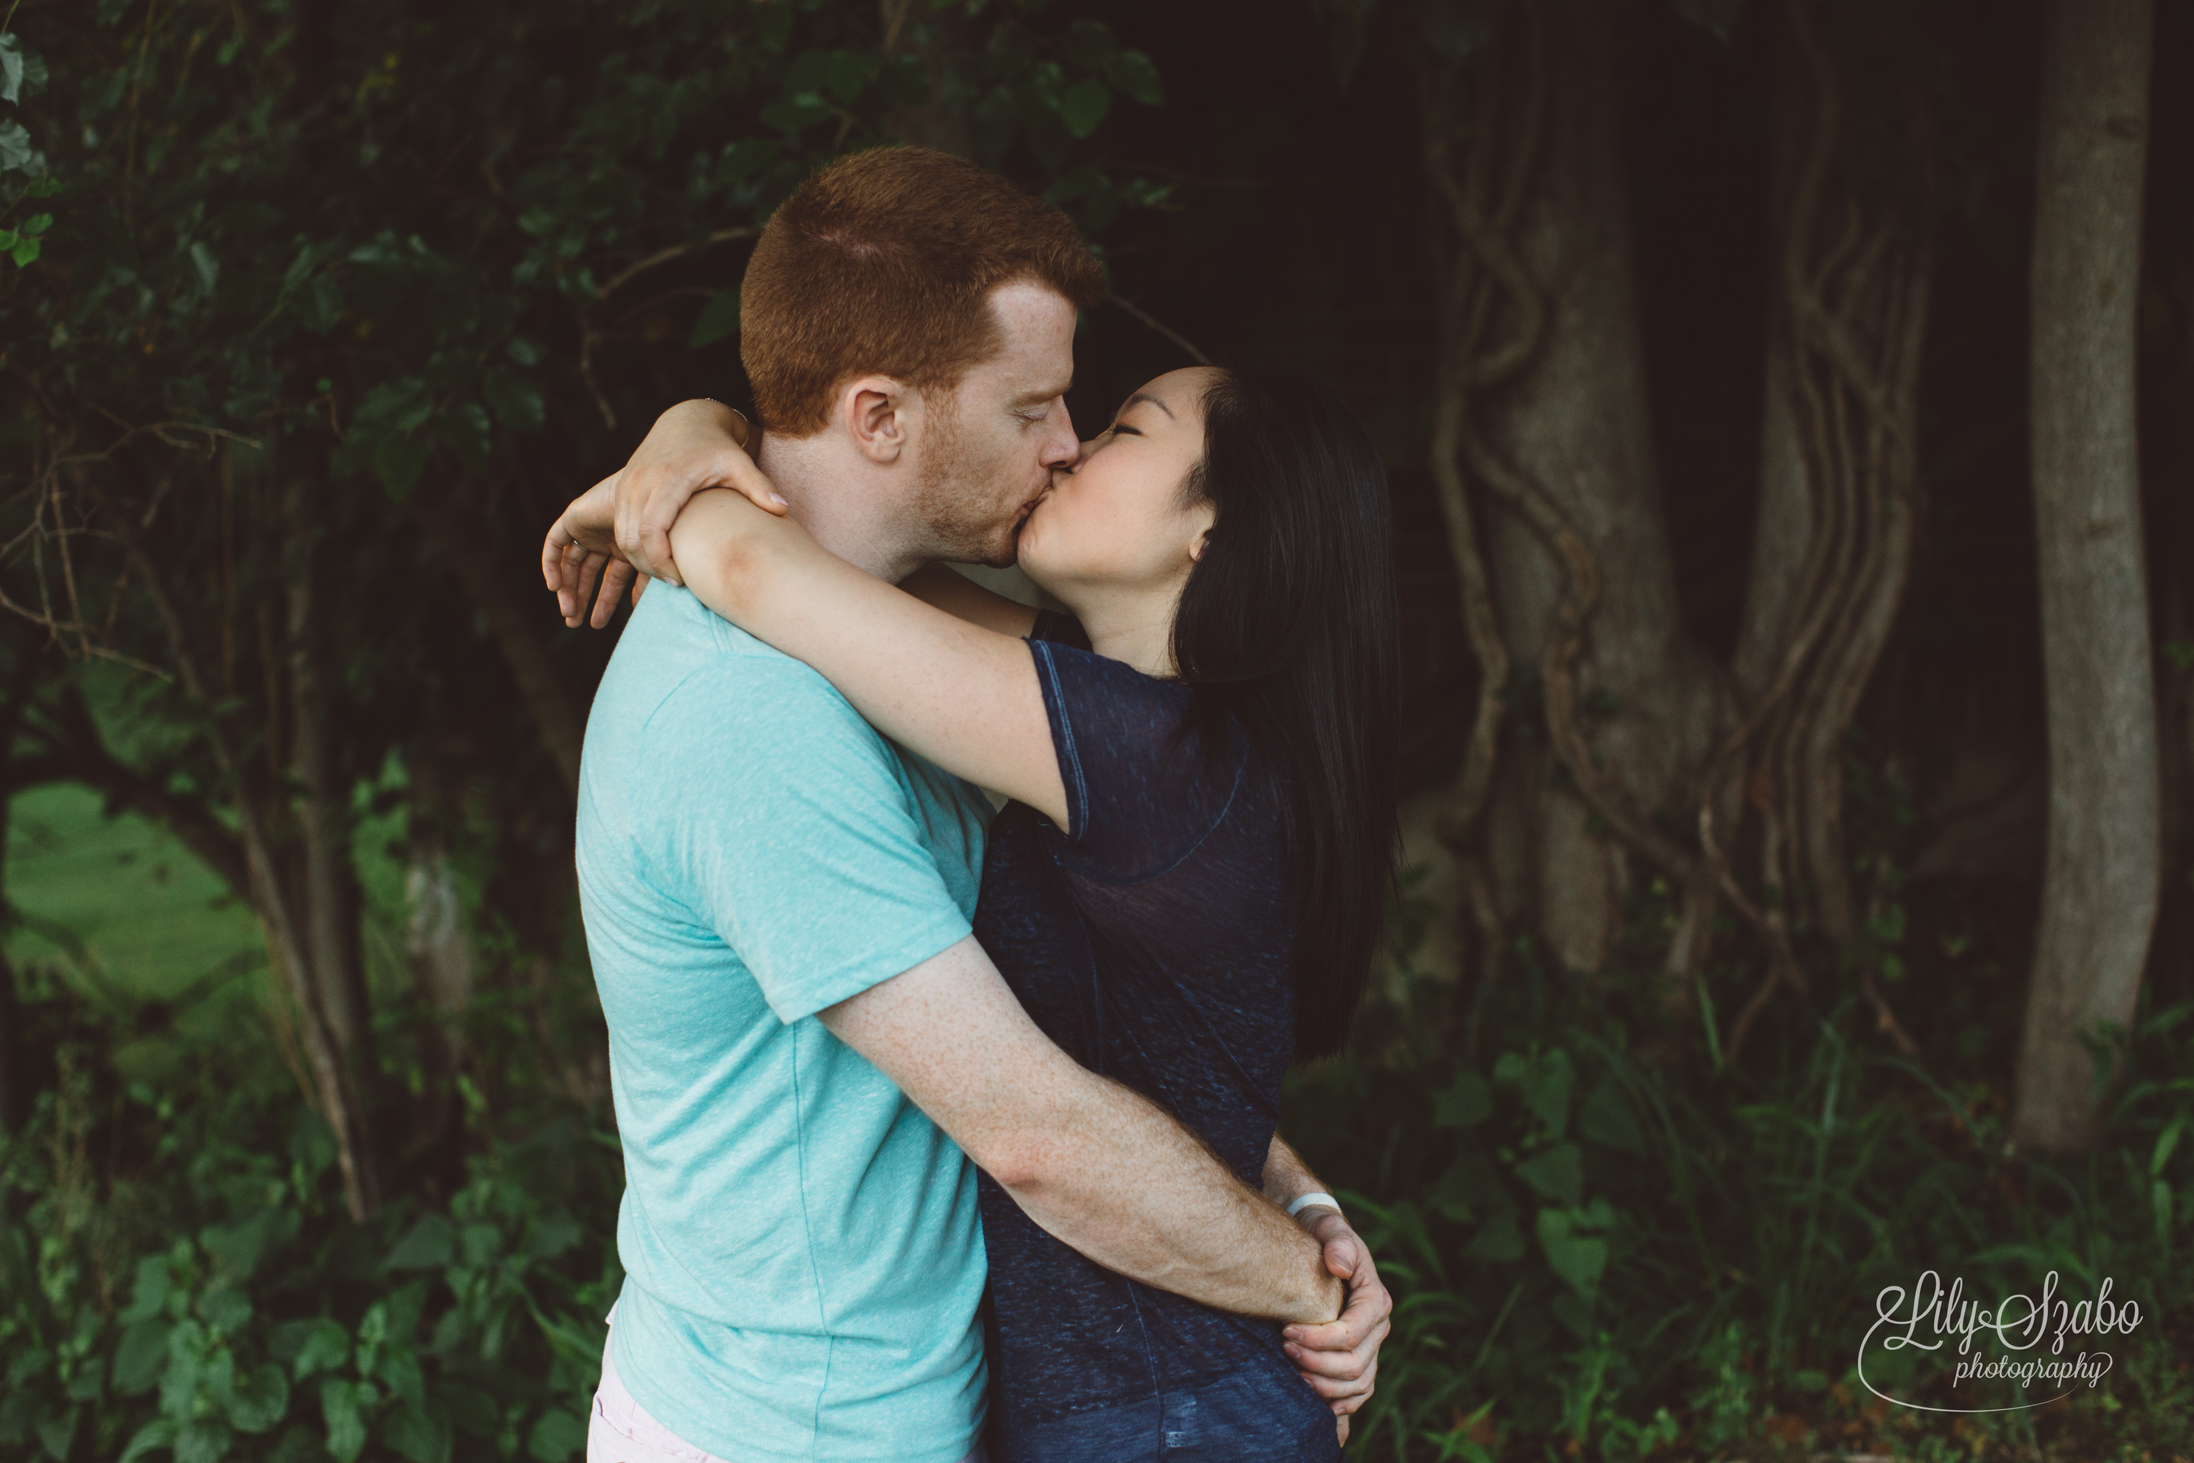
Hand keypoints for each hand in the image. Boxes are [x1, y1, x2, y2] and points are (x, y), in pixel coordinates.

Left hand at [541, 474, 643, 628]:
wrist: (655, 495)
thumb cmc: (666, 526)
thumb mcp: (656, 562)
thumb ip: (649, 583)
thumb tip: (645, 611)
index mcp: (630, 547)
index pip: (615, 579)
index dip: (608, 601)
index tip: (601, 623)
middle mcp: (609, 537)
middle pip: (590, 573)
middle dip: (583, 599)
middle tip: (576, 624)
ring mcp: (591, 528)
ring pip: (572, 563)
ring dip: (568, 588)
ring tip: (568, 613)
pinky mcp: (574, 517)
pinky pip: (555, 543)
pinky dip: (551, 564)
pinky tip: (555, 587)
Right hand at [611, 400, 782, 585]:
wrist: (687, 421)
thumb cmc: (718, 447)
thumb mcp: (740, 464)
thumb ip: (760, 488)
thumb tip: (783, 509)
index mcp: (669, 478)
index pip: (651, 531)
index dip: (662, 562)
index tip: (682, 579)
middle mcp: (641, 481)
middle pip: (631, 539)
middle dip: (650, 567)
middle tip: (676, 582)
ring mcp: (627, 484)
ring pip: (621, 536)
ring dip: (639, 559)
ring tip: (668, 572)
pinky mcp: (622, 489)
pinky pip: (619, 527)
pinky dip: (633, 547)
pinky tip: (657, 556)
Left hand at [1280, 1208, 1390, 1443]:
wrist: (1319, 1241)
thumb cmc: (1322, 1233)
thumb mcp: (1330, 1227)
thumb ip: (1338, 1242)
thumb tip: (1340, 1266)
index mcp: (1375, 1299)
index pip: (1351, 1333)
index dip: (1319, 1339)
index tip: (1286, 1330)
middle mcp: (1378, 1326)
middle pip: (1354, 1364)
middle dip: (1316, 1362)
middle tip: (1283, 1347)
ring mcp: (1371, 1345)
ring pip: (1357, 1384)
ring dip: (1324, 1386)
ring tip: (1292, 1372)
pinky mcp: (1360, 1357)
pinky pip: (1359, 1392)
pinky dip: (1341, 1403)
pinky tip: (1317, 1403)